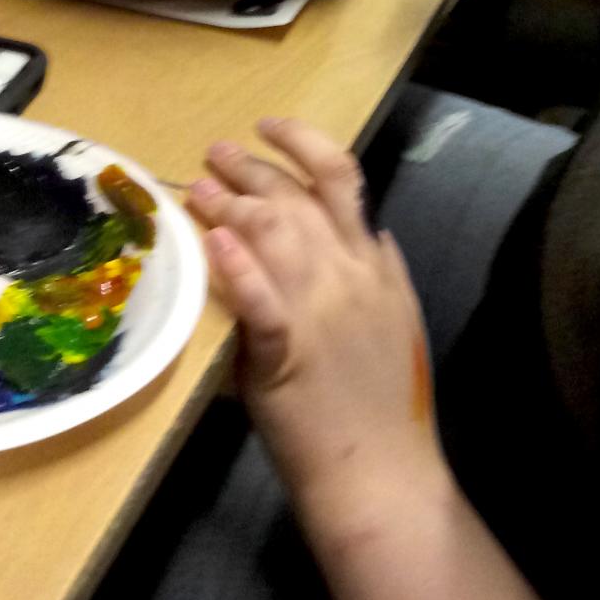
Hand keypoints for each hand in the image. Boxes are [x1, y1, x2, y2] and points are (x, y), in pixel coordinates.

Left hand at [188, 120, 447, 517]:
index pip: (341, 179)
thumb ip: (383, 272)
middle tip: (215, 152)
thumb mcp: (400, 319)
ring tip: (199, 187)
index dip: (302, 143)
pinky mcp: (286, 352)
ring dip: (232, 203)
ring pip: (275, 234)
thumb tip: (373, 231)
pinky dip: (238, 267)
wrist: (382, 472)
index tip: (269, 127)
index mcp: (375, 266)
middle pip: (296, 198)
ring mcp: (320, 311)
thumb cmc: (388, 404)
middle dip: (250, 167)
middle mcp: (349, 275)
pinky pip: (260, 300)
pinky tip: (213, 242)